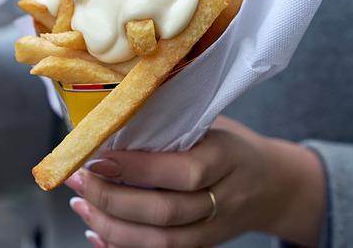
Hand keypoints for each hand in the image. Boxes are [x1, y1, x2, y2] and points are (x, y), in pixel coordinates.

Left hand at [64, 116, 325, 247]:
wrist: (273, 185)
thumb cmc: (230, 146)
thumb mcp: (211, 125)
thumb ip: (171, 124)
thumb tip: (110, 118)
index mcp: (226, 157)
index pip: (183, 171)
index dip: (136, 169)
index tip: (97, 158)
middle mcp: (223, 198)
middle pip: (165, 212)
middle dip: (112, 199)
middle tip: (79, 180)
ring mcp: (214, 229)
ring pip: (161, 242)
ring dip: (111, 227)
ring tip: (81, 204)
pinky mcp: (203, 247)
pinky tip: (96, 234)